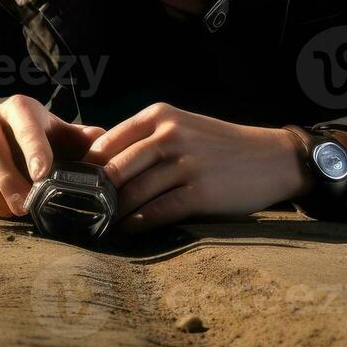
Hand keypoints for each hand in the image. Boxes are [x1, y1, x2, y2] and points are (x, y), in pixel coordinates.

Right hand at [0, 95, 106, 218]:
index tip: (43, 175)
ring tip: (11, 212)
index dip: (33, 148)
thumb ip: (81, 140)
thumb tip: (106, 145)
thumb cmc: (37, 139)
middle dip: (10, 181)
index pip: (24, 123)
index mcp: (19, 108)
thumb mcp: (58, 134)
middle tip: (27, 206)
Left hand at [83, 102, 311, 233]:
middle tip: (80, 212)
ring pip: (132, 192)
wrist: (273, 158)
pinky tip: (127, 230)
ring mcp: (186, 164)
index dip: (86, 168)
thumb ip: (146, 140)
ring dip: (112, 213)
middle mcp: (170, 135)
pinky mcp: (200, 192)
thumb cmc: (220, 147)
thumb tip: (100, 167)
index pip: (105, 142)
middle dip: (94, 194)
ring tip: (100, 225)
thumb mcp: (182, 127)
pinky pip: (157, 211)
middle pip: (114, 168)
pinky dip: (137, 224)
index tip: (73, 187)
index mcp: (159, 116)